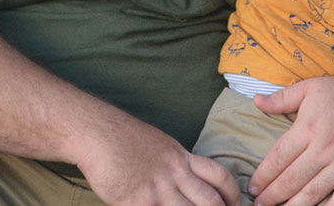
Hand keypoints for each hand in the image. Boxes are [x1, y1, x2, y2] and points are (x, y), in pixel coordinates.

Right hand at [73, 114, 240, 205]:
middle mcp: (174, 174)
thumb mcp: (162, 146)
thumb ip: (178, 164)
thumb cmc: (125, 138)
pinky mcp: (136, 202)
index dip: (232, 193)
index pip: (219, 176)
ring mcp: (156, 190)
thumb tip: (189, 181)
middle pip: (210, 201)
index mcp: (182, 158)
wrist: (98, 134)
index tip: (234, 203)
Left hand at [249, 73, 333, 205]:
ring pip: (311, 194)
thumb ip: (282, 98)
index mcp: (308, 127)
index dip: (263, 176)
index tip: (253, 187)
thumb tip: (256, 101)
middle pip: (290, 179)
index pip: (278, 158)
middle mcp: (324, 148)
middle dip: (271, 195)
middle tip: (259, 204)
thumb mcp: (311, 88)